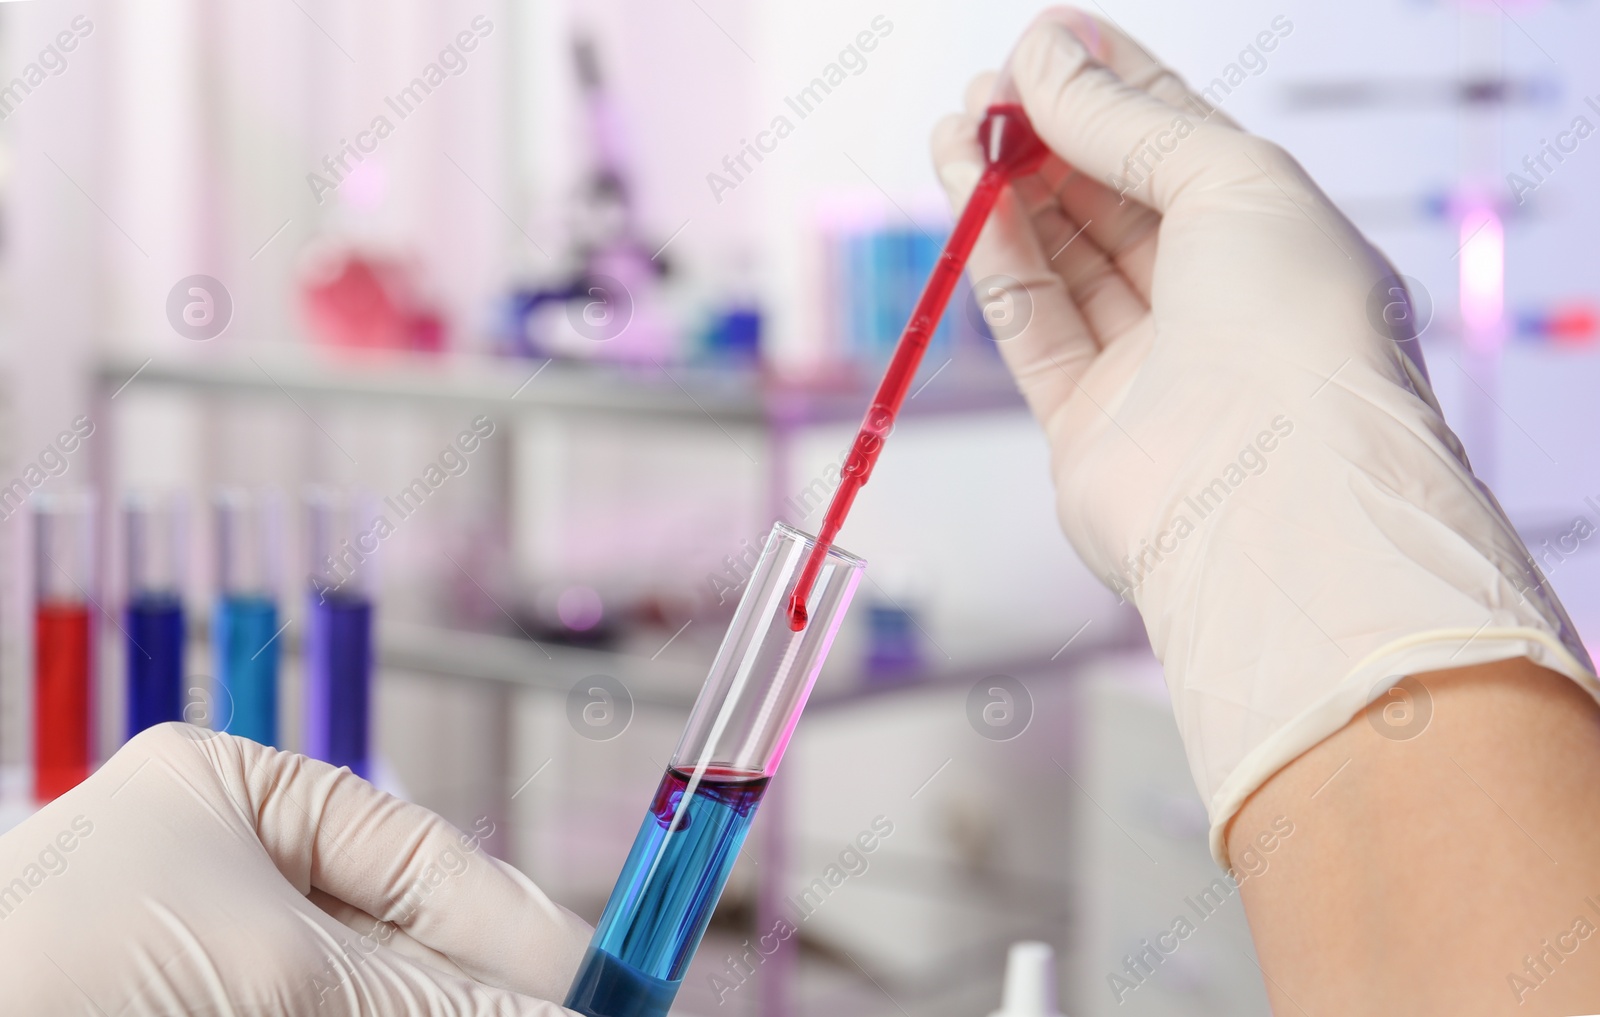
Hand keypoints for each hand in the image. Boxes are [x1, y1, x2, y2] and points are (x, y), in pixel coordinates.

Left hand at [0, 723, 589, 1014]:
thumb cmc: (56, 979)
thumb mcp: (274, 975)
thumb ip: (428, 999)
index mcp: (236, 800)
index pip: (418, 853)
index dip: (515, 923)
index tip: (599, 986)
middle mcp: (233, 882)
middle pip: (406, 944)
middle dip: (487, 993)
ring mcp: (219, 970)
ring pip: (374, 998)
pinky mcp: (213, 1014)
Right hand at [931, 9, 1594, 861]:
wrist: (1275, 506)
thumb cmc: (1295, 330)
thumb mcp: (1230, 179)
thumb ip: (1129, 120)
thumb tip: (1045, 54)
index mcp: (1280, 242)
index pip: (1183, 145)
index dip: (1114, 88)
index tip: (1044, 39)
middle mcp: (1220, 306)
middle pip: (1115, 201)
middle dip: (1050, 136)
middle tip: (987, 86)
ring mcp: (1152, 368)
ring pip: (1065, 259)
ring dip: (1008, 188)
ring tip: (958, 125)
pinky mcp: (1086, 424)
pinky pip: (1034, 321)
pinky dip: (996, 254)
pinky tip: (966, 190)